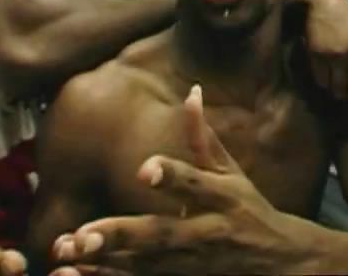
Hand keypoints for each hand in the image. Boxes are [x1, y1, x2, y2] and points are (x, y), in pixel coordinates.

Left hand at [51, 86, 306, 274]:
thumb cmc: (248, 210)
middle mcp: (205, 232)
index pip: (196, 184)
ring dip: (105, 261)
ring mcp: (192, 264)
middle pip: (162, 235)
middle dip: (123, 235)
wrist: (280, 263)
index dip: (172, 176)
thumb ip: (203, 136)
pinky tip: (76, 274)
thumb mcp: (232, 172)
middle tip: (83, 234)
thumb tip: (192, 90)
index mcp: (221, 198)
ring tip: (67, 251)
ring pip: (144, 265)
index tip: (145, 169)